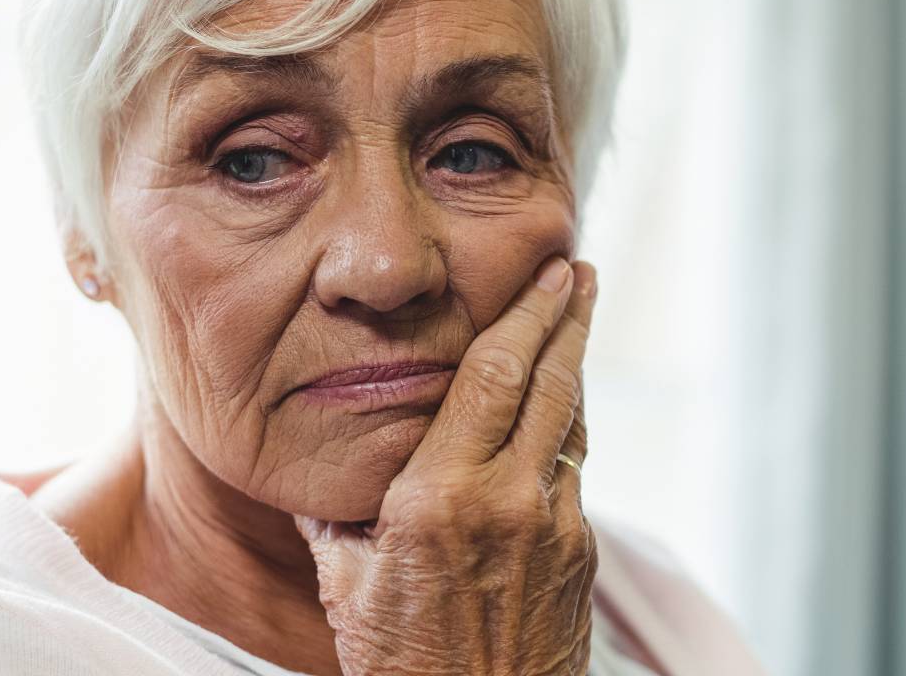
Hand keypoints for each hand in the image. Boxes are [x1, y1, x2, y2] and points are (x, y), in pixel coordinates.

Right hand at [294, 256, 599, 675]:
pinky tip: (561, 407)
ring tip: (579, 315)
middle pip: (548, 383)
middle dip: (567, 318)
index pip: (490, 377)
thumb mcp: (343, 581)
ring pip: (569, 422)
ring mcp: (552, 527)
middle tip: (579, 269)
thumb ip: (338, 509)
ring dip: (575, 364)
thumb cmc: (398, 664)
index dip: (527, 316)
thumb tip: (326, 454)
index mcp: (434, 497)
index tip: (549, 275)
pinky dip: (567, 428)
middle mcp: (504, 501)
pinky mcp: (580, 555)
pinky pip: (572, 470)